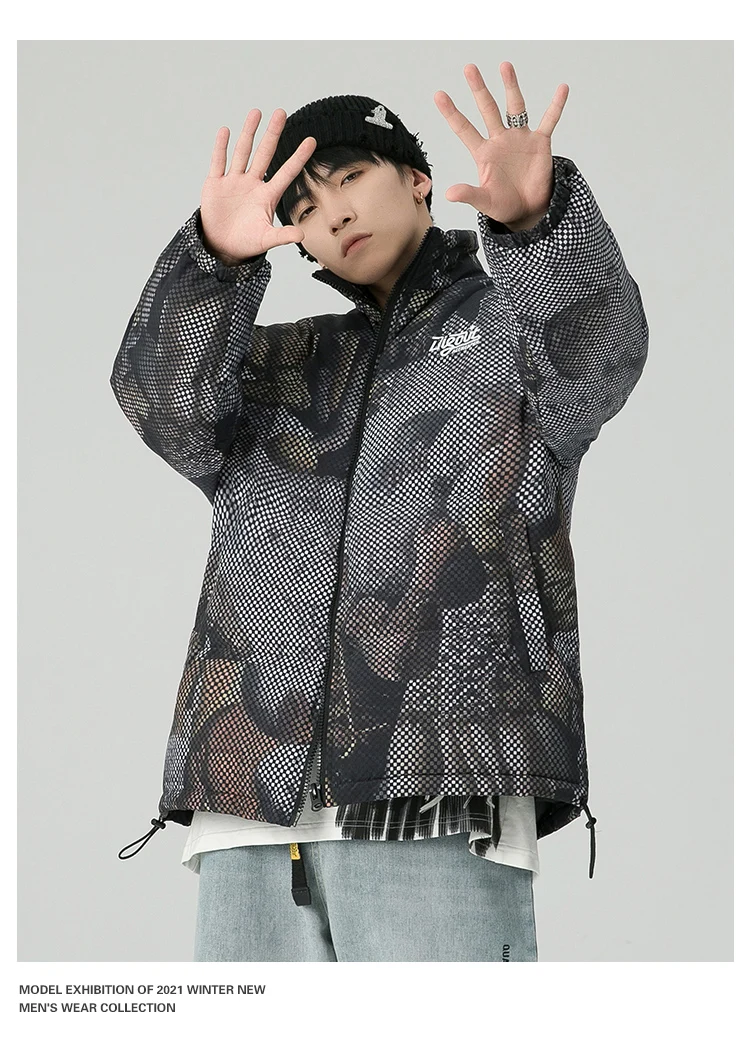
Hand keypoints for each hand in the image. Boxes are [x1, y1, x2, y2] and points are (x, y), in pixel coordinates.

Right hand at [200, 109, 316, 262]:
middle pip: (265, 154)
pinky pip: (219, 162)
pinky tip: (226, 131)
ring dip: (249, 132)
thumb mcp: (266, 239)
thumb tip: (302, 235)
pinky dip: (221, 147)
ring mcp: (234, 182)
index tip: (311, 140)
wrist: (221, 247)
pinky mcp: (216, 184)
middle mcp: (253, 184)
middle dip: (273, 134)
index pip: (287, 172)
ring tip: (256, 112)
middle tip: (281, 112)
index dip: (298, 157)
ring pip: (243, 152)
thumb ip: (282, 236)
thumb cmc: (246, 243)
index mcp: (267, 196)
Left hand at [434, 61, 568, 227]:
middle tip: (469, 68)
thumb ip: (469, 195)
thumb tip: (448, 194)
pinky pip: (549, 120)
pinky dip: (556, 105)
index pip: (464, 129)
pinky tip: (562, 89)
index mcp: (483, 153)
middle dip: (478, 89)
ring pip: (515, 107)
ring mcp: (520, 138)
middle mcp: (500, 140)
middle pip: (487, 109)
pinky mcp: (540, 143)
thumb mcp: (485, 201)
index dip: (451, 113)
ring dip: (510, 86)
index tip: (438, 95)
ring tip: (504, 65)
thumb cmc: (504, 205)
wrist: (529, 210)